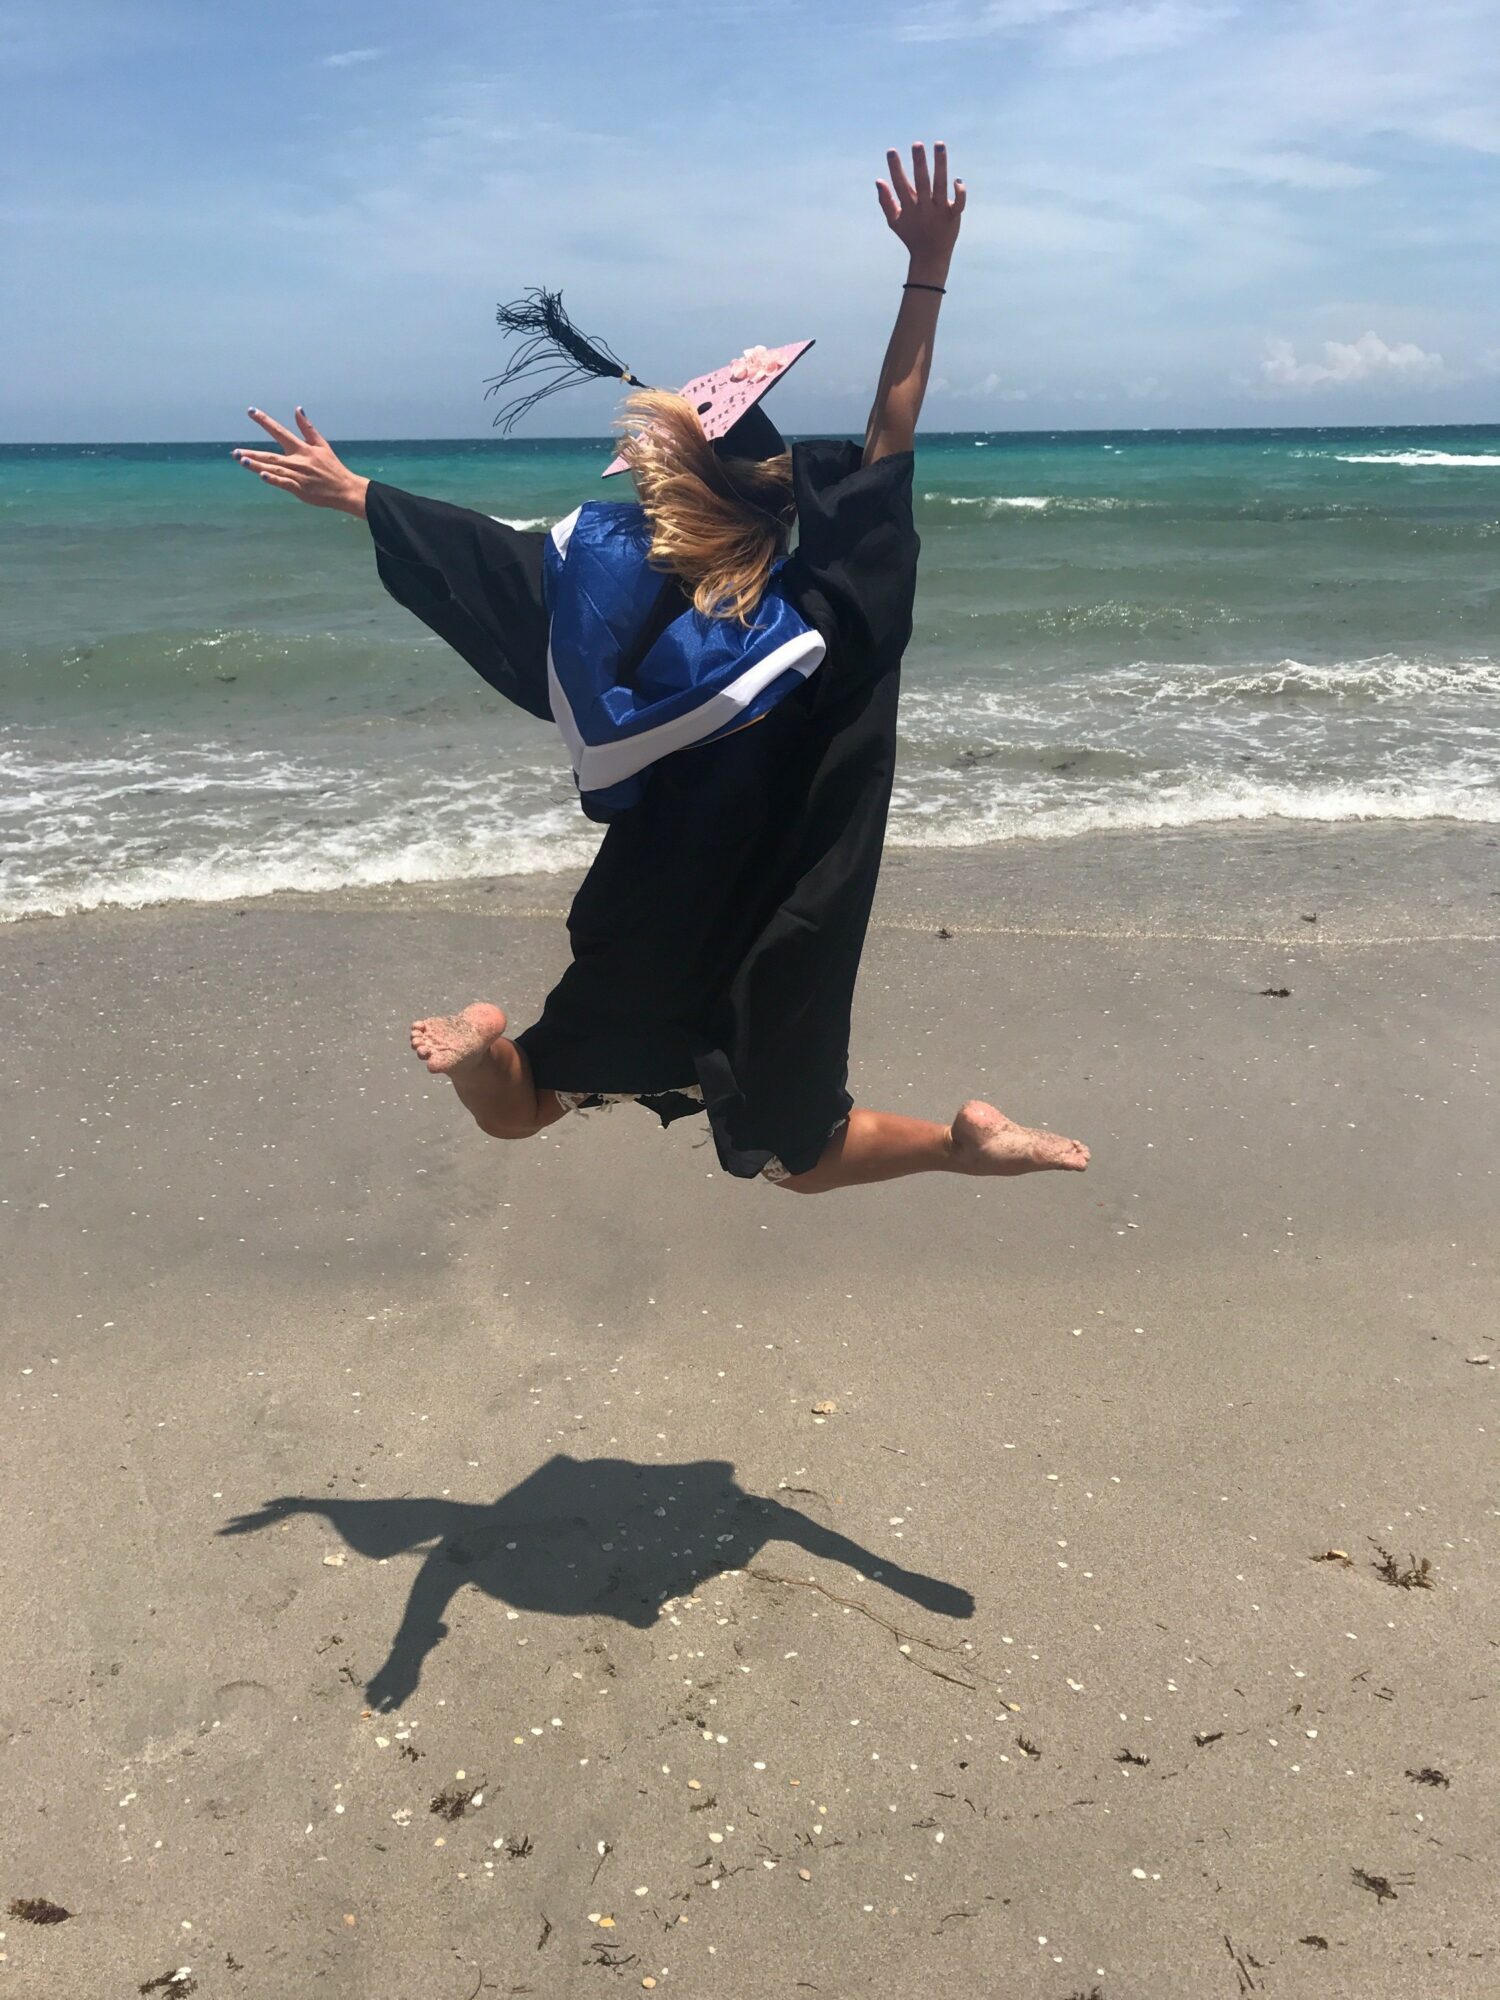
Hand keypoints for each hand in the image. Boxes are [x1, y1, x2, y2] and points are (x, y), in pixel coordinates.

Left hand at [232, 407, 368, 515]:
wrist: (345, 489)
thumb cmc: (332, 467)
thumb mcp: (321, 445)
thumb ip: (307, 428)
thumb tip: (297, 409)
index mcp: (302, 449)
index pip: (279, 431)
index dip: (265, 421)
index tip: (251, 411)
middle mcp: (298, 461)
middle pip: (270, 455)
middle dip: (252, 453)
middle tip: (235, 452)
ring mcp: (298, 476)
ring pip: (274, 469)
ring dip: (257, 465)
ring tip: (242, 460)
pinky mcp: (300, 490)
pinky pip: (284, 483)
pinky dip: (273, 479)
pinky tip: (262, 475)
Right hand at [876, 142, 964, 281]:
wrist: (930, 258)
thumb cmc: (911, 236)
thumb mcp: (894, 221)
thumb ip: (885, 202)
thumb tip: (878, 180)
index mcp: (909, 208)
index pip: (900, 185)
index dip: (895, 169)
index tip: (891, 151)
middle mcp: (924, 208)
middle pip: (922, 183)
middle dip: (919, 164)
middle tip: (917, 144)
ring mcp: (940, 211)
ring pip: (941, 185)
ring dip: (940, 165)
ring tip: (939, 144)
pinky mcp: (954, 216)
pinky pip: (959, 203)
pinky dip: (960, 192)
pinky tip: (957, 179)